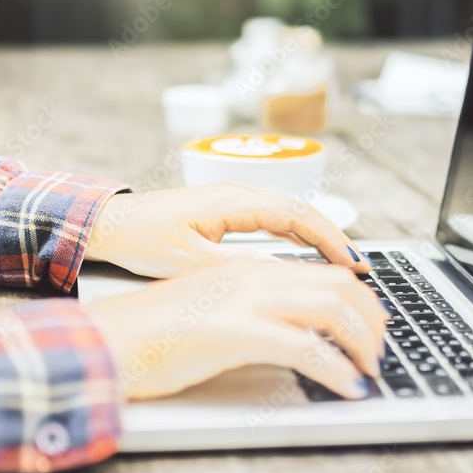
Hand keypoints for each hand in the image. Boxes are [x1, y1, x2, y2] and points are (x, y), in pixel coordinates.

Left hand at [84, 184, 371, 278]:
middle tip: (361, 267)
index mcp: (233, 202)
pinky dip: (296, 235)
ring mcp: (233, 200)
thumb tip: (278, 278)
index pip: (297, 215)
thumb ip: (234, 269)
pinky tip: (306, 253)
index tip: (354, 262)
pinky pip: (273, 219)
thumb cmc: (142, 240)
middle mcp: (239, 194)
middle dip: (334, 238)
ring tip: (343, 264)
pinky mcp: (226, 210)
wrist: (110, 223)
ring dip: (317, 236)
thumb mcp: (189, 262)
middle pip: (301, 212)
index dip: (330, 239)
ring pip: (289, 214)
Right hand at [85, 261, 385, 400]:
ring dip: (362, 343)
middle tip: (379, 349)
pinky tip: (347, 387)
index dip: (358, 298)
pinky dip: (335, 370)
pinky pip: (304, 348)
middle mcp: (251, 276)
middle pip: (337, 285)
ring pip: (330, 309)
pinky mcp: (234, 332)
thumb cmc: (152, 333)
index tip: (372, 324)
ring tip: (369, 370)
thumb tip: (292, 330)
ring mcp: (243, 300)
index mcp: (246, 269)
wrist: (108, 340)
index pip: (322, 272)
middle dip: (371, 319)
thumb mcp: (213, 309)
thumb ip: (252, 309)